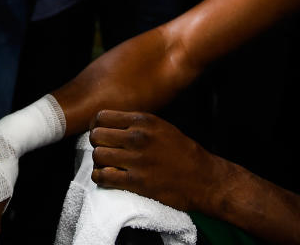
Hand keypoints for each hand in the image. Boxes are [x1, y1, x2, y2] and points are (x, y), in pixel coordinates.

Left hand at [89, 110, 220, 212]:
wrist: (203, 178)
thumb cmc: (183, 152)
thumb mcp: (161, 127)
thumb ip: (137, 124)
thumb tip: (111, 124)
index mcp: (143, 121)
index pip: (102, 117)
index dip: (96, 126)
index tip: (100, 134)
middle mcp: (138, 137)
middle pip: (96, 135)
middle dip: (97, 144)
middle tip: (104, 151)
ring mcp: (136, 160)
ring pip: (97, 155)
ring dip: (99, 162)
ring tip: (107, 165)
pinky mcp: (136, 181)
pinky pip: (103, 177)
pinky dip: (100, 178)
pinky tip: (107, 177)